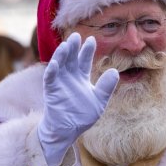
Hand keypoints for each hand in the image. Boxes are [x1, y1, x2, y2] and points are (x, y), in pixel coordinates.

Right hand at [37, 33, 118, 165]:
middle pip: (71, 58)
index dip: (87, 50)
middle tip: (76, 35)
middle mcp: (69, 77)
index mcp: (81, 78)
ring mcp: (59, 83)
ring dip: (61, 55)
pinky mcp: (51, 91)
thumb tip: (115, 71)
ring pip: (59, 65)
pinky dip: (52, 71)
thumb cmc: (82, 116)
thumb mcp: (99, 101)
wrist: (68, 130)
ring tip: (66, 45)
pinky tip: (56, 63)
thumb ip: (106, 87)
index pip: (84, 60)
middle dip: (73, 47)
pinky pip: (50, 78)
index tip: (92, 40)